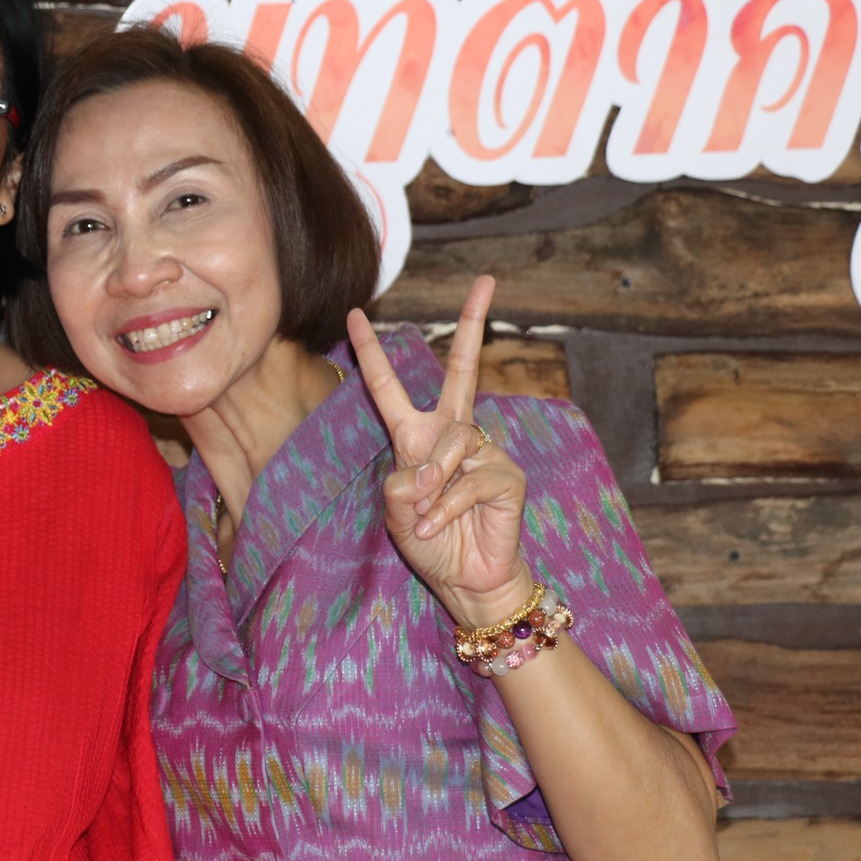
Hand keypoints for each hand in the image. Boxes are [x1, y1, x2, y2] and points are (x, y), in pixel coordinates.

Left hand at [345, 276, 530, 628]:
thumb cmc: (431, 542)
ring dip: (430, 483)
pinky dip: (445, 508)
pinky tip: (436, 526)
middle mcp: (452, 435)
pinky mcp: (506, 477)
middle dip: (473, 324)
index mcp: (416, 437)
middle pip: (463, 370)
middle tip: (487, 281)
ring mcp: (484, 453)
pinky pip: (468, 482)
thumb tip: (420, 473)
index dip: (371, 353)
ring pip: (451, 445)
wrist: (467, 579)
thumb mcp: (395, 514)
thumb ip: (397, 487)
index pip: (389, 387)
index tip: (354, 314)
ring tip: (422, 514)